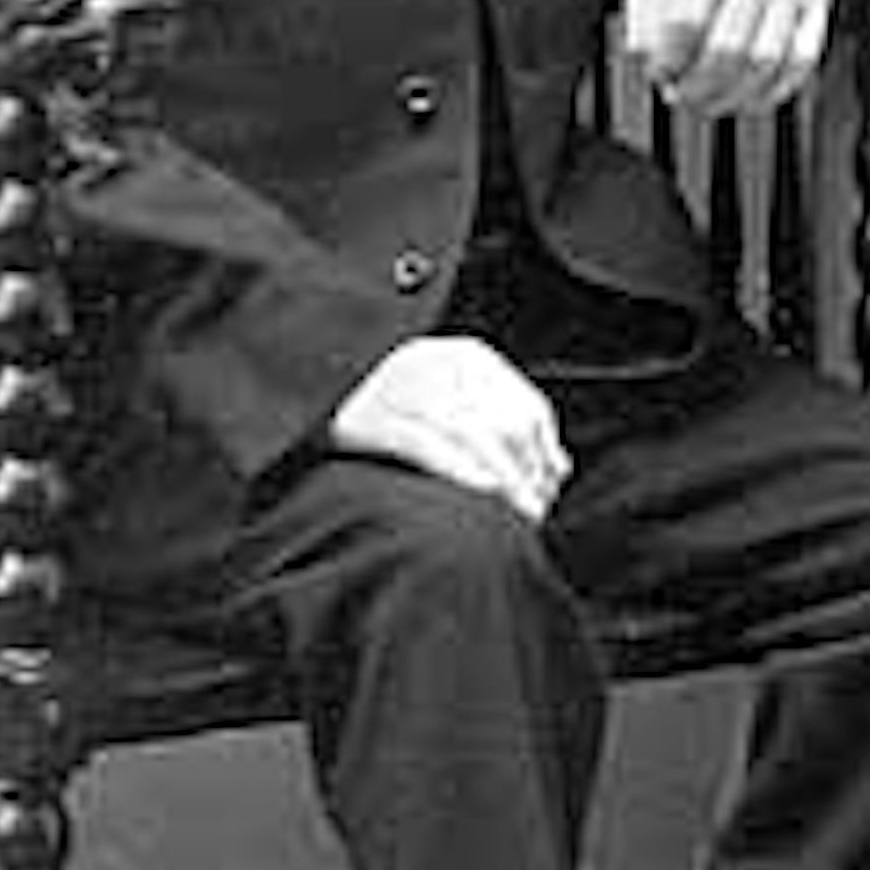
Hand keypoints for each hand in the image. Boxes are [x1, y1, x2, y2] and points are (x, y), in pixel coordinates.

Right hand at [329, 336, 569, 521]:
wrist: (308, 384)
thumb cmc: (391, 412)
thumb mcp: (453, 404)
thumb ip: (504, 429)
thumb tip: (560, 468)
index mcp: (465, 355)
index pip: (527, 406)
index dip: (545, 453)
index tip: (551, 490)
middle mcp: (436, 361)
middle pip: (505, 420)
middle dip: (529, 470)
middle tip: (536, 511)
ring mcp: (399, 386)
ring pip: (471, 433)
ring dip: (505, 477)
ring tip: (520, 514)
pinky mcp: (366, 418)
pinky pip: (424, 443)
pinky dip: (459, 467)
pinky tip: (482, 490)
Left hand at [622, 0, 831, 116]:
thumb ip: (646, 7)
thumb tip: (647, 62)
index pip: (684, 25)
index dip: (666, 61)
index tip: (657, 72)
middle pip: (726, 52)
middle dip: (697, 89)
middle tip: (680, 95)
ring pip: (765, 66)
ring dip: (731, 99)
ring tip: (708, 101)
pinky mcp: (818, 5)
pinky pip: (800, 63)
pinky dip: (772, 92)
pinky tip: (746, 97)